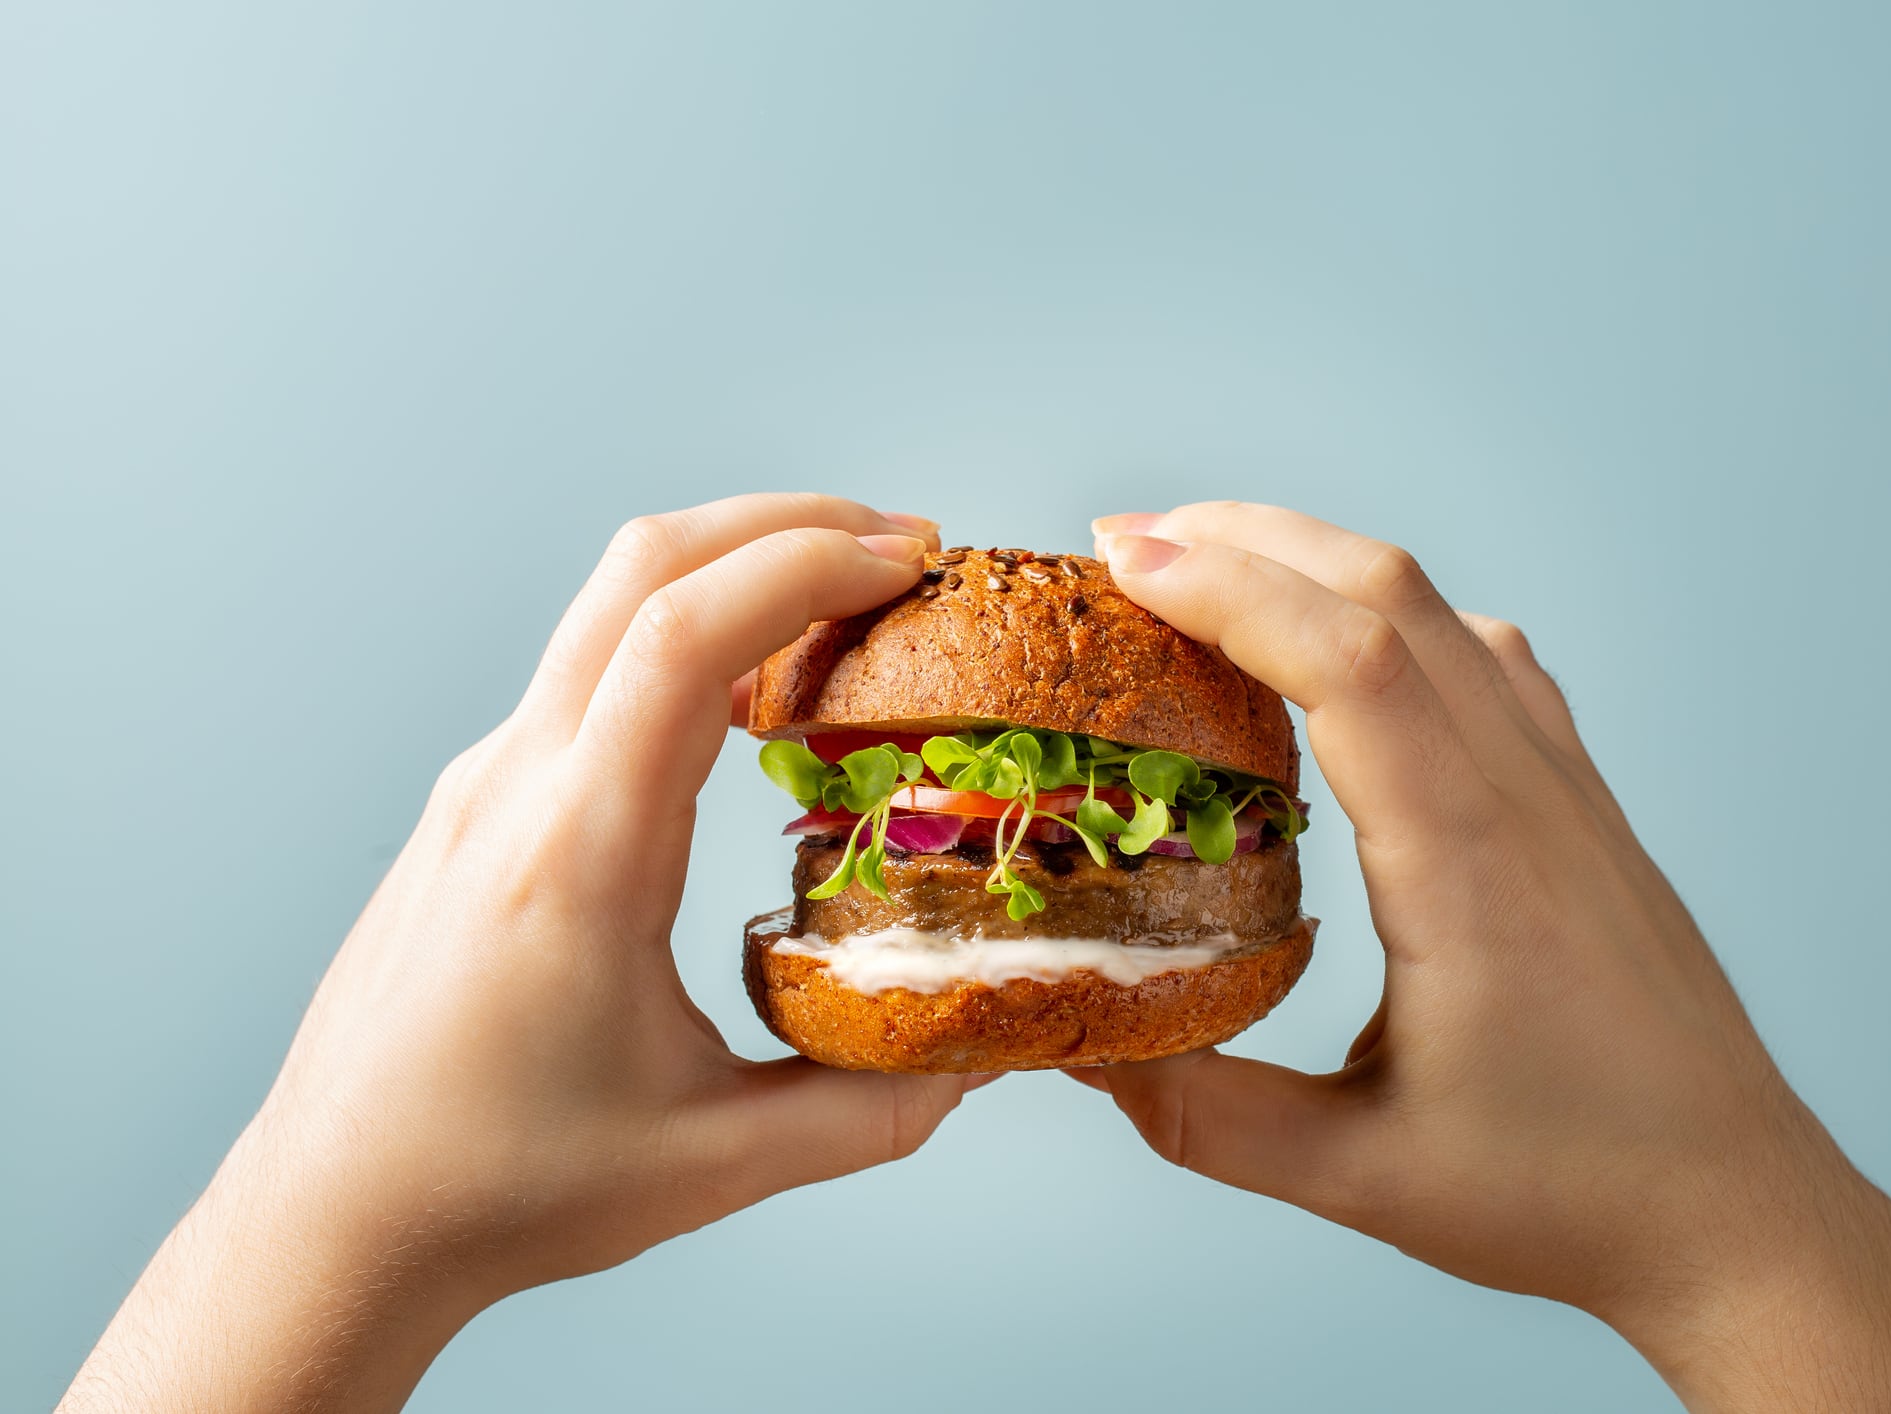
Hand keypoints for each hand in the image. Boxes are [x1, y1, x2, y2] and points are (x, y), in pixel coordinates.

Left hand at [63, 494, 982, 1413]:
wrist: (332, 1212)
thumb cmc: (499, 1184)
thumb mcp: (709, 1163)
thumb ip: (864, 1110)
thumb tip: (978, 1059)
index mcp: (576, 853)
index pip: (684, 636)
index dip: (807, 566)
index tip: (910, 559)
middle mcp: (518, 788)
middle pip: (643, 569)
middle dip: (785, 523)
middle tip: (903, 547)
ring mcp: (487, 784)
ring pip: (608, 606)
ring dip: (734, 571)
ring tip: (846, 608)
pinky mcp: (480, 803)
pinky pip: (589, 671)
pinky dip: (687, 637)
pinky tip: (754, 702)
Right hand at [1078, 503, 1890, 1412]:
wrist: (1735, 1210)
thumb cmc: (1567, 1195)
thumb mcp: (1361, 1177)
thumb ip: (1204, 1114)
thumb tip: (1075, 1049)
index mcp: (1470, 870)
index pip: (1352, 665)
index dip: (1233, 591)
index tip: (1125, 561)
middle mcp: (1528, 798)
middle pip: (1392, 595)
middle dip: (1249, 540)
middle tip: (1125, 542)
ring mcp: (1568, 788)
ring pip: (1444, 611)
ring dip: (1320, 563)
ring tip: (1210, 566)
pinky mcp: (1584, 802)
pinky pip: (1487, 658)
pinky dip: (1391, 614)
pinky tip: (1343, 645)